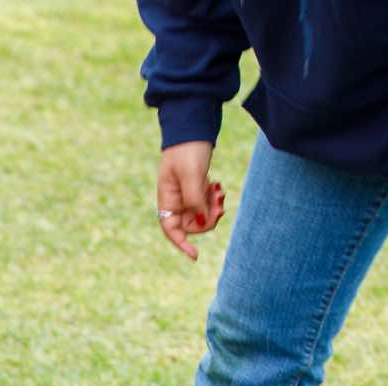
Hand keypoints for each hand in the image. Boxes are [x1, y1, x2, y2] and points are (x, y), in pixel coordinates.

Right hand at [156, 141, 225, 260]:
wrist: (193, 127)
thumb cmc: (188, 150)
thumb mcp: (192, 176)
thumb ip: (195, 200)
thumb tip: (202, 223)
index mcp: (167, 199)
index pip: (171, 230)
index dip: (182, 244)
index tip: (195, 255)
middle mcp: (175, 200)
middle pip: (192, 224)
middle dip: (208, 219)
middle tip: (220, 205)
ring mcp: (186, 194)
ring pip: (202, 214)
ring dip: (213, 207)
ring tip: (219, 191)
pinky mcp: (196, 187)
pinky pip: (206, 203)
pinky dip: (214, 198)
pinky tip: (217, 185)